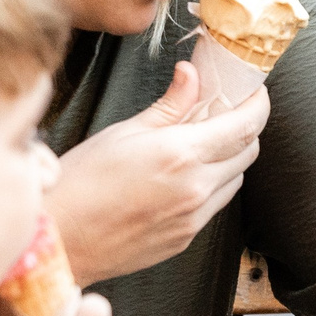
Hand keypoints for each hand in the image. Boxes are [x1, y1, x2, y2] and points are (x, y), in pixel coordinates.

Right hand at [45, 62, 268, 283]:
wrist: (58, 241)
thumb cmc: (79, 183)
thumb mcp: (123, 131)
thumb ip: (169, 105)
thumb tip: (191, 75)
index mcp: (180, 154)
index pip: (245, 126)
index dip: (257, 105)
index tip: (253, 93)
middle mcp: (195, 188)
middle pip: (248, 152)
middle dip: (243, 129)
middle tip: (222, 114)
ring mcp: (193, 217)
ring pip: (235, 180)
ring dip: (228, 159)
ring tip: (198, 146)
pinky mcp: (186, 238)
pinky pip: (215, 205)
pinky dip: (211, 185)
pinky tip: (182, 177)